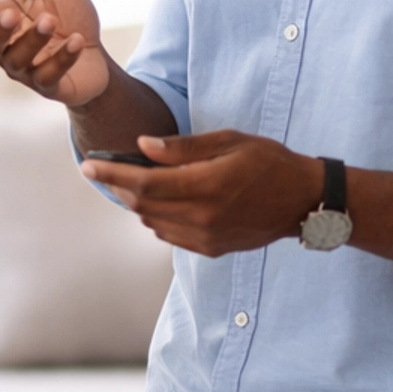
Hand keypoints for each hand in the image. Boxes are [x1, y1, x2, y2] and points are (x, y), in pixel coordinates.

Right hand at [0, 0, 110, 107]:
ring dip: (33, 40)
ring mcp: (28, 70)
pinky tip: (77, 41)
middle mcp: (9, 48)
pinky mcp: (52, 86)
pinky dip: (63, 57)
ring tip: (51, 21)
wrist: (98, 54)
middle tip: (12, 14)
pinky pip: (49, 75)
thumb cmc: (69, 17)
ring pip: (17, 60)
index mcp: (4, 20)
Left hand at [83, 131, 321, 257]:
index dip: (112, 174)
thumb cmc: (269, 162)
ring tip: (135, 182)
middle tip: (105, 170)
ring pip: (152, 222)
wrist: (303, 201)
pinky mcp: (211, 249)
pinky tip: (162, 202)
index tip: (89, 164)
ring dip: (137, 203)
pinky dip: (156, 218)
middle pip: (142, 206)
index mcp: (208, 185)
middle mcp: (204, 217)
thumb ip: (184, 148)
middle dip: (118, 187)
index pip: (144, 184)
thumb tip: (143, 147)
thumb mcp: (230, 141)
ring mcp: (207, 237)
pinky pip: (169, 236)